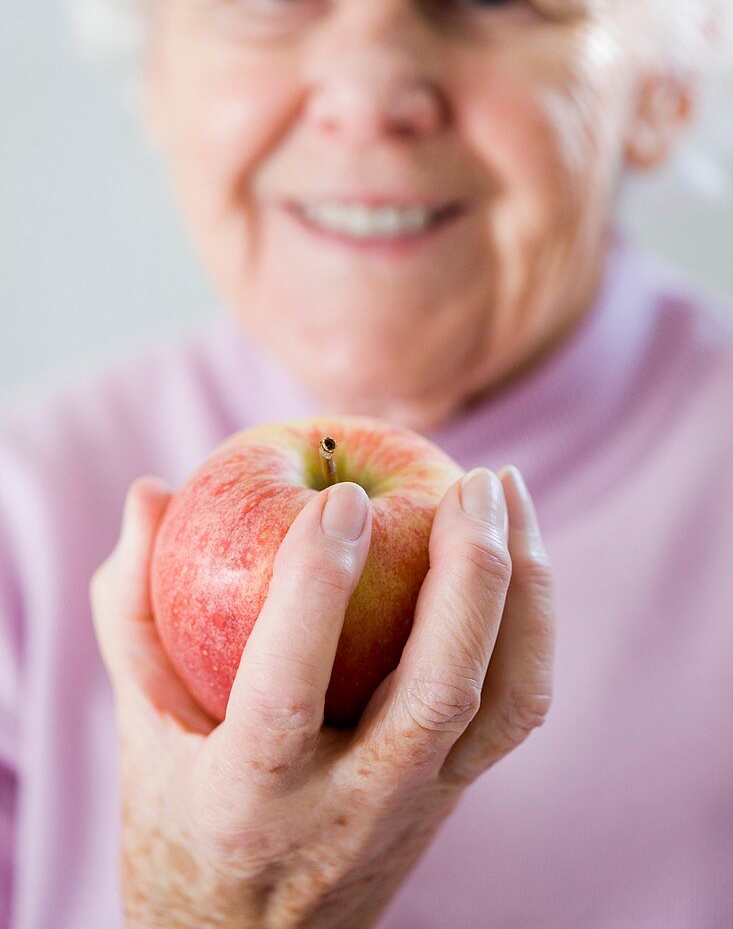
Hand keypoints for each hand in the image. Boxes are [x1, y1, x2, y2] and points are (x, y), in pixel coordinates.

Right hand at [90, 464, 554, 927]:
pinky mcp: (459, 791)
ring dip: (522, 590)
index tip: (341, 496)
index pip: (286, 691)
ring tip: (506, 491)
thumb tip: (150, 492)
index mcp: (248, 798)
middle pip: (437, 694)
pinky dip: (531, 620)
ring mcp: (419, 804)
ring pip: (503, 702)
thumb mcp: (138, 724)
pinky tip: (515, 549)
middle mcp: (349, 809)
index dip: (315, 587)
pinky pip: (519, 705)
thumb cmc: (182, 815)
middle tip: (469, 481)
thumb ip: (131, 607)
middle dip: (467, 577)